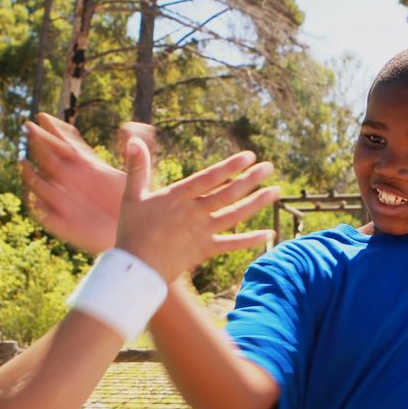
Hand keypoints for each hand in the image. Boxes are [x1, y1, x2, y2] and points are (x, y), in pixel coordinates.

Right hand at [21, 113, 153, 253]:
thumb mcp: (136, 176)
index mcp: (89, 168)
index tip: (42, 116)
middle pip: (51, 158)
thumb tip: (130, 127)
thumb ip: (133, 153)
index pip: (68, 144)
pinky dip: (38, 207)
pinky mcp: (64, 223)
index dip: (55, 130)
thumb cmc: (134, 205)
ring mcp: (66, 201)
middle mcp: (74, 181)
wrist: (132, 236)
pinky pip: (46, 214)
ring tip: (24, 164)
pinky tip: (33, 199)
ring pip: (43, 185)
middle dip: (39, 143)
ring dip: (32, 175)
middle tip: (29, 127)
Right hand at [116, 136, 278, 281]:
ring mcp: (202, 231)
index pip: (209, 177)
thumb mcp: (132, 196)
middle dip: (251, 179)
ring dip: (257, 203)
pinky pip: (232, 244)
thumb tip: (133, 140)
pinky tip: (269, 234)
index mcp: (178, 196)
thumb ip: (137, 168)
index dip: (230, 166)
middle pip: (228, 193)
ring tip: (276, 192)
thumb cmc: (132, 231)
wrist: (136, 268)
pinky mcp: (205, 250)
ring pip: (235, 215)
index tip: (249, 156)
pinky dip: (250, 240)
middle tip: (269, 167)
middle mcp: (194, 212)